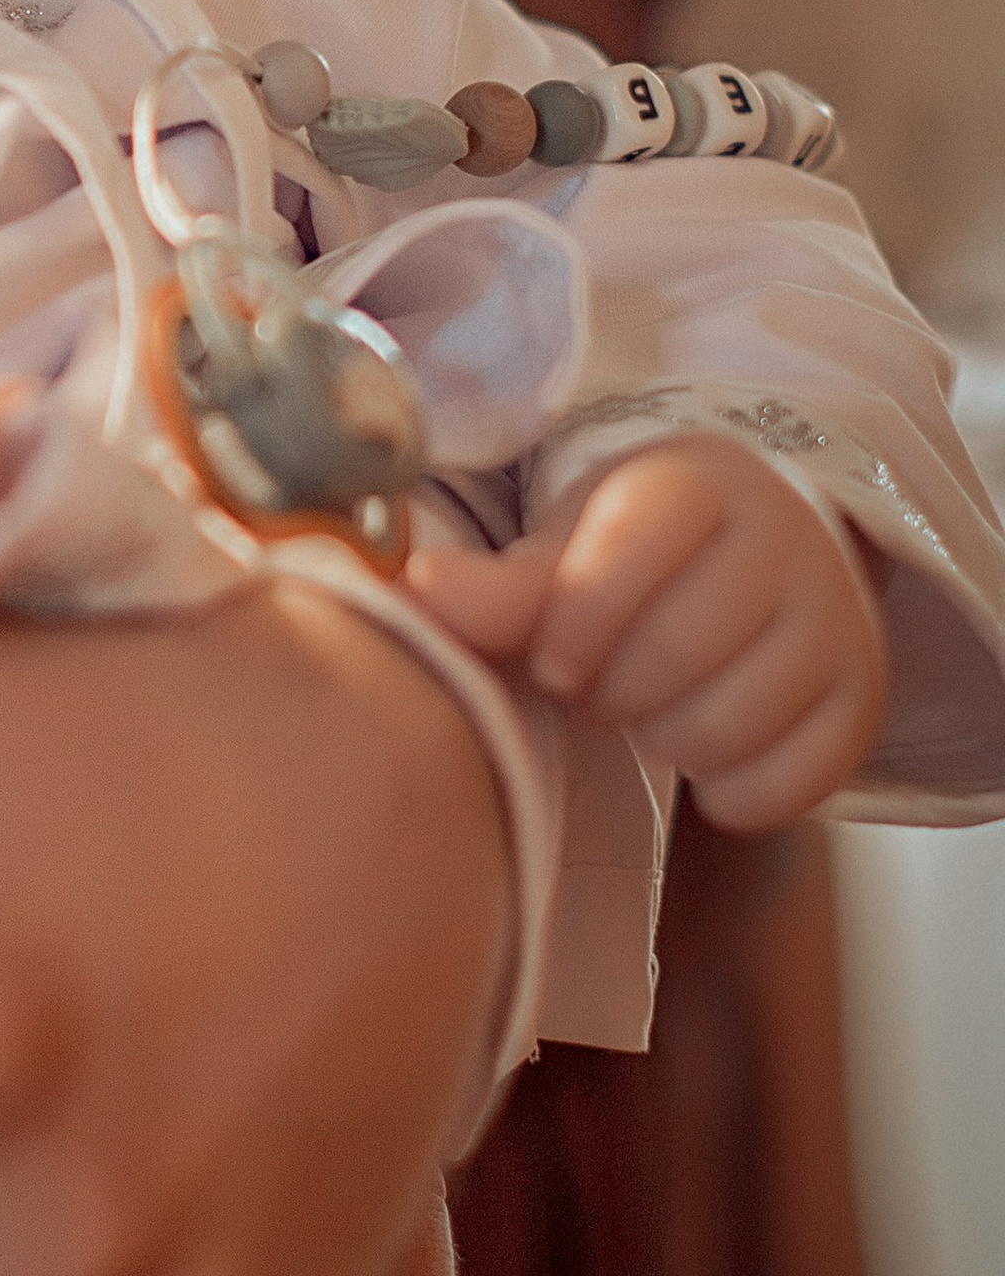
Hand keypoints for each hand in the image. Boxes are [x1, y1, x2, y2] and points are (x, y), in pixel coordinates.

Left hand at [411, 431, 886, 828]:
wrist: (756, 551)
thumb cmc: (634, 554)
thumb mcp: (565, 548)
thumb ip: (497, 584)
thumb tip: (414, 587)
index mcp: (695, 485)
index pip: (620, 562)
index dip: (569, 625)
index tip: (553, 652)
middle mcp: (784, 542)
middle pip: (671, 656)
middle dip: (610, 690)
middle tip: (599, 681)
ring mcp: (836, 623)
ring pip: (725, 727)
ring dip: (663, 738)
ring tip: (649, 704)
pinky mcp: (861, 700)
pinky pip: (784, 786)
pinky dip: (729, 790)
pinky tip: (707, 750)